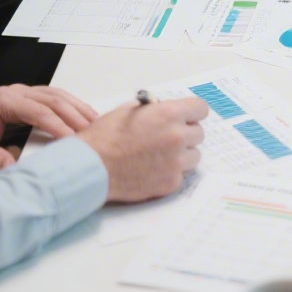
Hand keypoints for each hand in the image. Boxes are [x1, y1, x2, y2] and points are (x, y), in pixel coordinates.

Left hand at [0, 85, 98, 170]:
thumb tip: (14, 170)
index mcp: (4, 102)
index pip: (38, 111)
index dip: (58, 125)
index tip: (73, 140)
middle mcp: (19, 92)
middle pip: (54, 100)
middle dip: (75, 116)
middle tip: (93, 134)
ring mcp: (26, 91)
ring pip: (59, 95)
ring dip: (79, 108)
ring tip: (97, 124)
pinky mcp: (32, 95)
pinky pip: (58, 96)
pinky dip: (74, 105)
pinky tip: (86, 115)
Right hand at [77, 98, 207, 202]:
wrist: (91, 167)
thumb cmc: (105, 137)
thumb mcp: (128, 110)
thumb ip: (154, 110)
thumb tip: (164, 110)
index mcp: (169, 114)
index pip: (201, 109)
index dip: (192, 113)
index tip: (187, 118)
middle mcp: (177, 137)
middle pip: (198, 133)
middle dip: (185, 134)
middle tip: (167, 138)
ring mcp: (176, 162)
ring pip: (194, 155)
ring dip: (182, 155)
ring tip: (160, 155)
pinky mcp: (171, 182)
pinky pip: (181, 174)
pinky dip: (171, 172)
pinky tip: (152, 169)